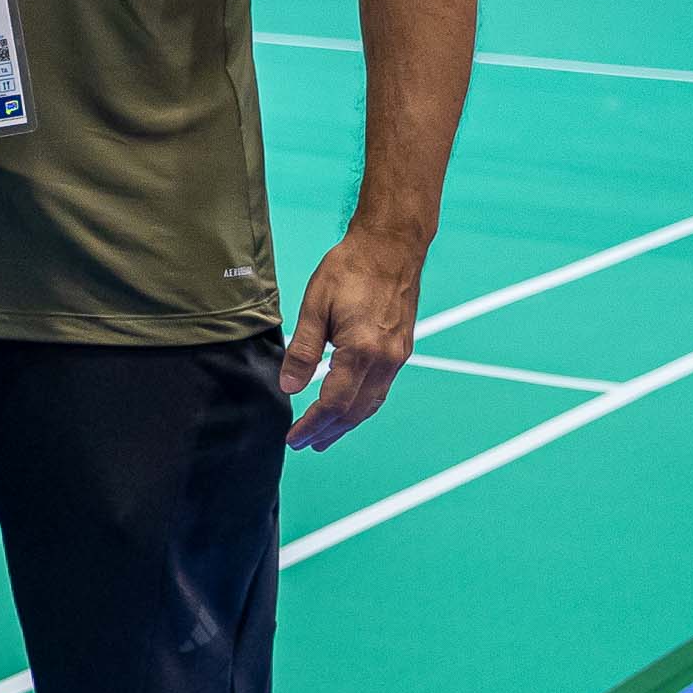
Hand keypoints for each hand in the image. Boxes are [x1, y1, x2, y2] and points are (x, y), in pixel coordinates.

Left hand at [281, 223, 423, 449]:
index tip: (293, 439)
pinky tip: (348, 408)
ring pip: (372, 403)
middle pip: (355, 410)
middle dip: (328, 431)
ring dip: (347, 423)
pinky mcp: (401, 350)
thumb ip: (302, 350)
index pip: (333, 403)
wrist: (391, 247)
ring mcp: (398, 356)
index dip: (312, 425)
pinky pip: (381, 388)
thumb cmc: (349, 270)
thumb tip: (290, 387)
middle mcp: (386, 359)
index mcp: (362, 350)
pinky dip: (362, 405)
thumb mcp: (315, 306)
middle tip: (304, 445)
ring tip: (325, 436)